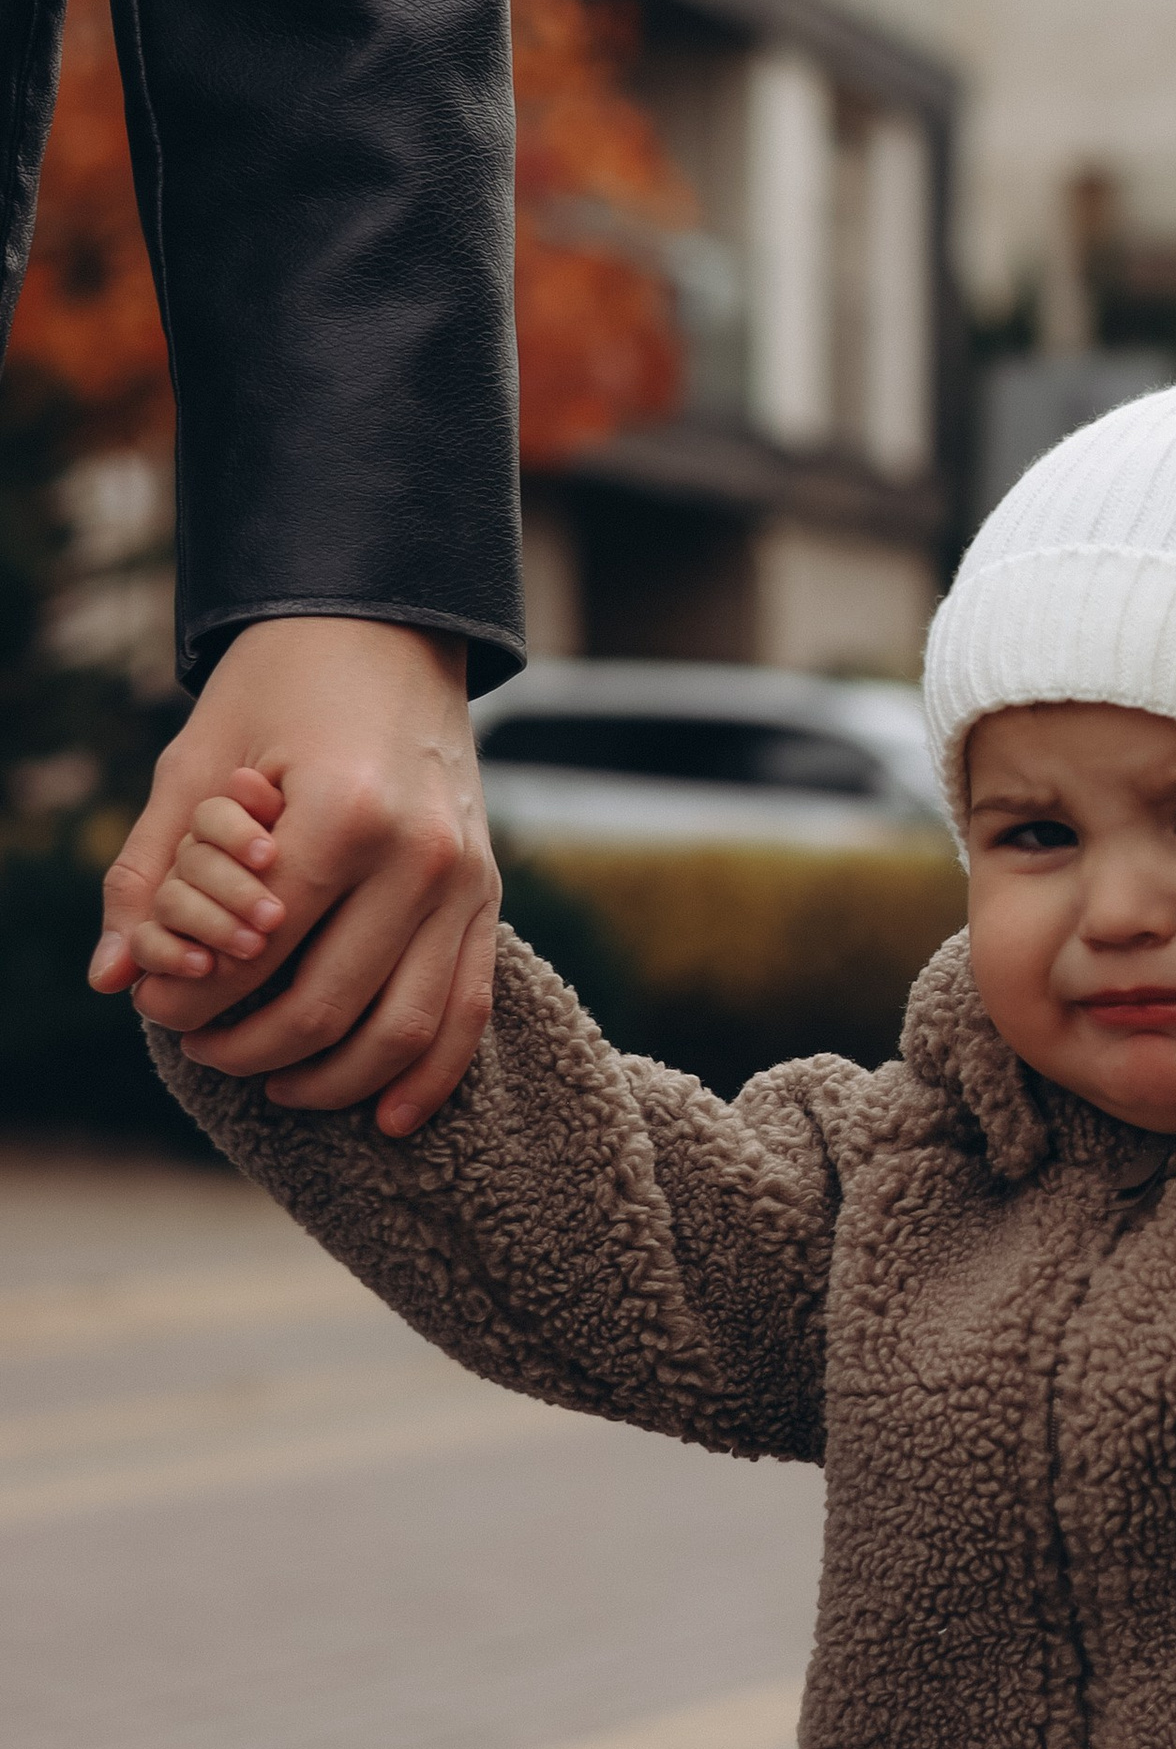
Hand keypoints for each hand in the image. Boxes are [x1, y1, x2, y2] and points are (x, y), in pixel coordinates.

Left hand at [93, 617, 499, 1135]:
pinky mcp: (488, 897)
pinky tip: (388, 1118)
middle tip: (200, 1047)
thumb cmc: (280, 685)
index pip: (256, 947)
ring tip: (272, 1083)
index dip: (193, 994)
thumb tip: (115, 978)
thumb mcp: (197, 759)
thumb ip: (151, 871)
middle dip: (248, 1045)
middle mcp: (418, 855)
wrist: (388, 630)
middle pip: (327, 1003)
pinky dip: (429, 1077)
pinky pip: (468, 1011)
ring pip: (404, 1026)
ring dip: (331, 1078)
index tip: (155, 1006)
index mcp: (343, 812)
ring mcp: (465, 881)